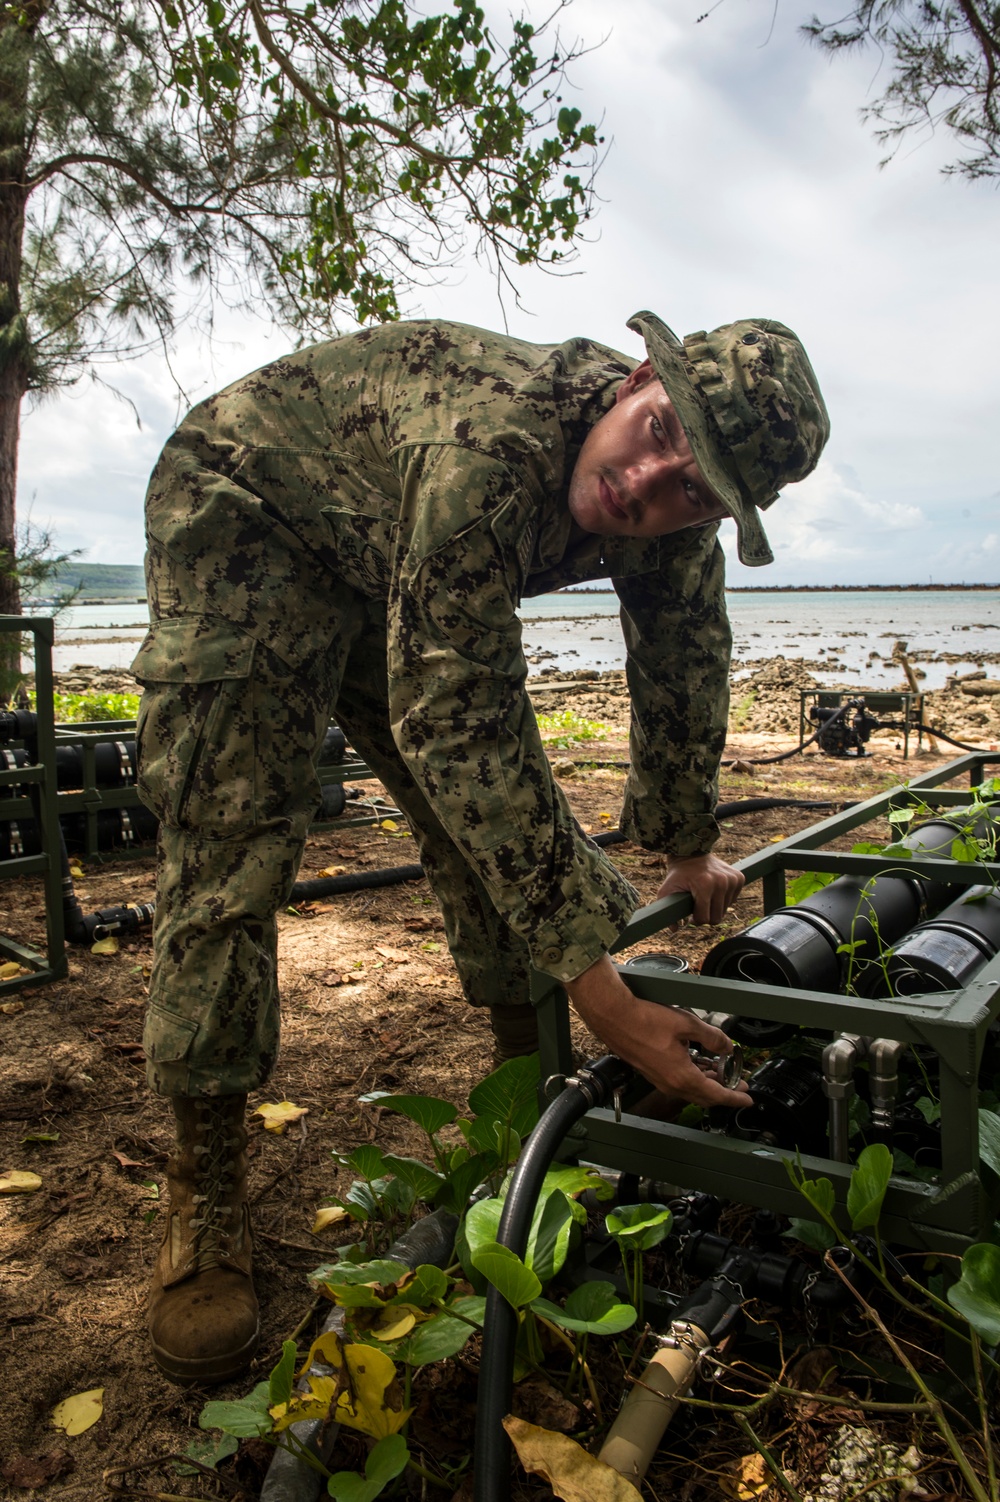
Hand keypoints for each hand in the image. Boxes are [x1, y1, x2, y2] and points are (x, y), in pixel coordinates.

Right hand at [564, 955, 747, 1108]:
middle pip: (704, 1097)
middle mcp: (671, 1084)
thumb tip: (726, 1046)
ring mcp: (660, 1080)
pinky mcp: (652, 1072)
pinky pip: (679, 1083)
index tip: (747, 1100)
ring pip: (691, 1090)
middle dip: (724, 1092)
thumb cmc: (645, 1021)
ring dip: (708, 1084)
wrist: (615, 1018)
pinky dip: (694, 1078)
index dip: (735, 1098)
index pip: (716, 1095)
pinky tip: (698, 1064)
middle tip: (739, 1086)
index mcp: (682, 1076)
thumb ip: (712, 1037)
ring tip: (720, 1072)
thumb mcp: (687, 1024)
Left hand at [655, 852, 744, 925]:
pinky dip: (724, 899)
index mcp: (705, 885)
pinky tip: (714, 890)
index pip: (705, 919)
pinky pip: (733, 900)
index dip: (696, 920)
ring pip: (725, 910)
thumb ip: (666, 910)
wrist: (691, 853)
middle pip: (717, 917)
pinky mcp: (739, 877)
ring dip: (715, 907)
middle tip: (698, 907)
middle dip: (706, 916)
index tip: (691, 915)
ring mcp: (732, 879)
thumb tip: (674, 929)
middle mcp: (721, 882)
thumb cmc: (678, 874)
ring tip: (705, 896)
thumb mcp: (666, 890)